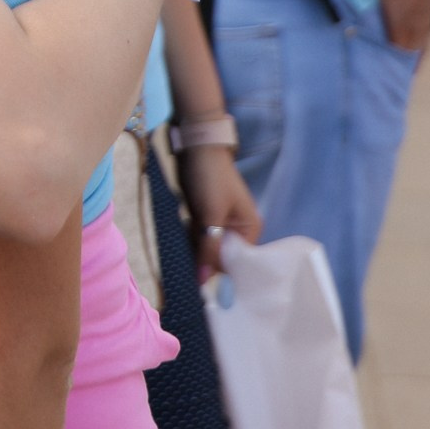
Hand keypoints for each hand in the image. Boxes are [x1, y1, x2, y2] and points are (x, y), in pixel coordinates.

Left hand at [176, 143, 259, 277]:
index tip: (200, 279)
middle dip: (205, 259)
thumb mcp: (212, 214)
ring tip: (182, 252)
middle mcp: (237, 229)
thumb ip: (209, 246)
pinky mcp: (204, 216)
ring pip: (207, 247)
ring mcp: (219, 223)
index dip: (220, 270)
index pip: (237, 261)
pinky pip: (197, 236)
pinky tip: (180, 239)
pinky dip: (189, 238)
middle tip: (186, 265)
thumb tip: (203, 280)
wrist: (196, 148)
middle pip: (221, 255)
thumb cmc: (211, 179)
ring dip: (194, 249)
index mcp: (249, 229)